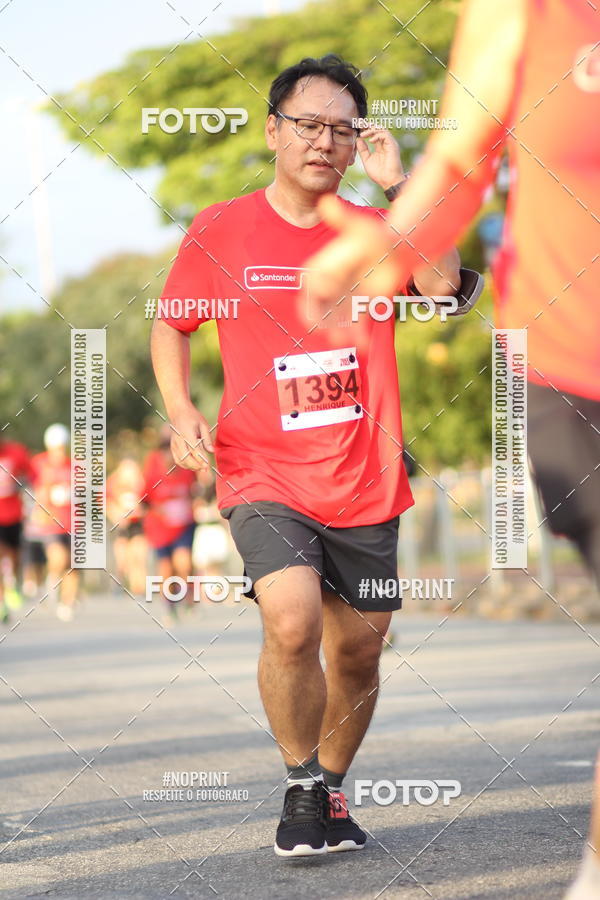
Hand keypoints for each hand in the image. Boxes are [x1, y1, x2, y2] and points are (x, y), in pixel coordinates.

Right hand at [169, 406, 214, 471]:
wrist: (178, 412)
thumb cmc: (193, 418)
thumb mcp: (203, 425)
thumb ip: (207, 439)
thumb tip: (212, 451)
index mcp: (187, 433)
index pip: (194, 450)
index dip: (201, 460)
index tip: (207, 466)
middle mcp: (179, 440)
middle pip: (186, 458)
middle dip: (196, 465)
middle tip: (205, 469)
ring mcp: (174, 444)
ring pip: (181, 461)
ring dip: (191, 466)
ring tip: (201, 467)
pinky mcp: (172, 447)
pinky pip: (177, 460)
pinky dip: (185, 465)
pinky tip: (193, 465)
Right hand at [303, 195, 406, 338]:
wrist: (399, 249)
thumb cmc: (376, 236)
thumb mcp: (359, 228)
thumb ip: (342, 219)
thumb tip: (325, 201)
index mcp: (325, 267)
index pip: (310, 287)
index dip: (310, 301)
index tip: (314, 311)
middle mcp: (332, 284)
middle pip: (319, 308)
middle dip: (321, 322)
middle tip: (328, 332)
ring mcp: (346, 297)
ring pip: (337, 319)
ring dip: (339, 332)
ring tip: (344, 340)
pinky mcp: (362, 305)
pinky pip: (357, 324)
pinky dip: (359, 336)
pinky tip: (363, 345)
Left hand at [357, 127, 404, 190]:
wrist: (387, 181)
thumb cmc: (379, 173)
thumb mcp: (367, 160)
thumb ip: (363, 150)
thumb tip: (358, 139)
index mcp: (380, 147)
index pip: (373, 134)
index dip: (366, 130)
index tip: (358, 128)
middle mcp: (385, 144)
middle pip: (378, 129)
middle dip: (368, 126)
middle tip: (360, 125)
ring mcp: (390, 144)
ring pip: (382, 130)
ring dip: (371, 130)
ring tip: (363, 134)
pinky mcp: (393, 145)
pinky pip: (385, 135)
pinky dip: (377, 135)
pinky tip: (371, 141)